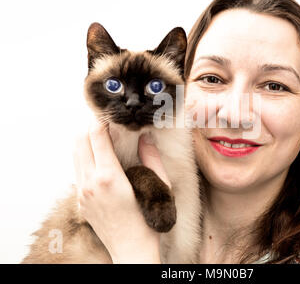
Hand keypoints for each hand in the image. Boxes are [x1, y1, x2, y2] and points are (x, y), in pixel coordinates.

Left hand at [73, 118, 168, 262]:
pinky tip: (101, 159)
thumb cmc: (148, 221)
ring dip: (86, 141)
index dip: (103, 120)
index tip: (112, 115)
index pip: (96, 136)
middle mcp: (90, 183)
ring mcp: (82, 193)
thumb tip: (146, 137)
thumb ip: (152, 158)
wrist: (131, 250)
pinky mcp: (80, 201)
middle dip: (91, 126)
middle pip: (79, 140)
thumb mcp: (158, 187)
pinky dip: (85, 157)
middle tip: (107, 123)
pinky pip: (77, 170)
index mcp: (109, 177)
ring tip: (103, 137)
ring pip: (75, 154)